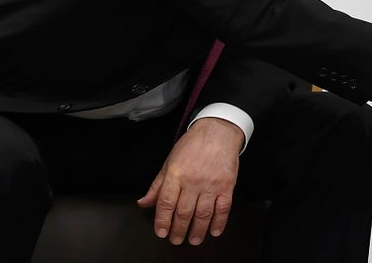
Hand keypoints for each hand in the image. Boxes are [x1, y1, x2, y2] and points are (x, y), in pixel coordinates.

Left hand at [136, 117, 243, 244]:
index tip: (161, 232)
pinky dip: (219, 222)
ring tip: (194, 240)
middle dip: (178, 230)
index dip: (162, 221)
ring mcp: (211, 184)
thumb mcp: (169, 161)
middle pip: (184, 212)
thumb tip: (144, 202)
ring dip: (197, 230)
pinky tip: (214, 231)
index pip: (166, 203)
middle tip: (176, 240)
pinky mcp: (227, 185)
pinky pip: (223, 208)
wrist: (218, 131)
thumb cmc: (193, 145)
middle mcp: (193, 181)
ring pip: (203, 214)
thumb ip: (157, 185)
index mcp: (176, 174)